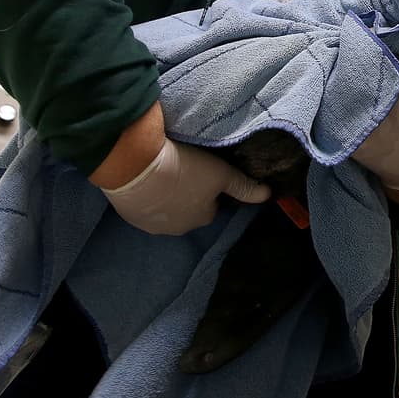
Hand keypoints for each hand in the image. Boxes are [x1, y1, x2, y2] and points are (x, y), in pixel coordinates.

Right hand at [100, 138, 270, 234]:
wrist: (136, 168)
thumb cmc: (185, 170)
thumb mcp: (221, 174)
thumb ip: (244, 186)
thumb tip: (268, 195)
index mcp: (202, 218)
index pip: (211, 207)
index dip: (207, 190)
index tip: (201, 173)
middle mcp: (179, 229)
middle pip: (188, 211)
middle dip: (185, 196)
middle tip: (181, 171)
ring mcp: (152, 225)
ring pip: (164, 211)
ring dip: (164, 197)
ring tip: (161, 173)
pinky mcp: (130, 217)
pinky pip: (142, 207)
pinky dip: (145, 196)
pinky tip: (144, 178)